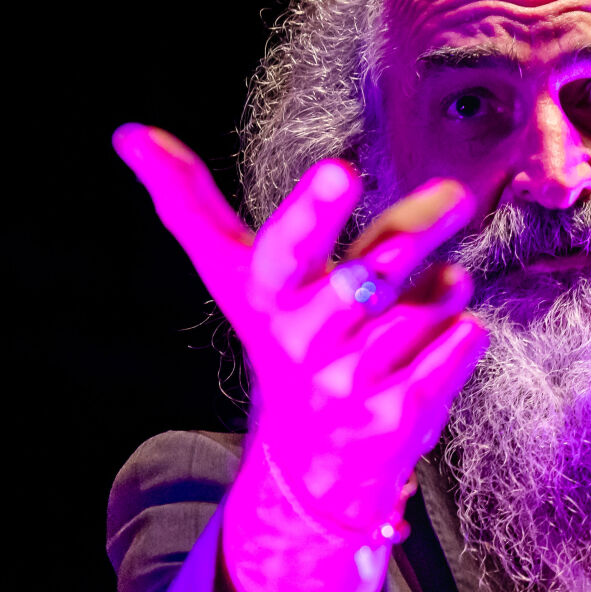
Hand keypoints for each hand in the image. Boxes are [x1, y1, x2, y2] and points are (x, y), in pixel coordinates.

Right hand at [114, 125, 487, 591]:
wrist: (314, 458)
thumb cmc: (286, 336)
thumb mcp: (237, 275)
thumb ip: (194, 203)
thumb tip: (127, 133)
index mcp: (268, 295)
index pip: (285, 249)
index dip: (312, 212)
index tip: (341, 168)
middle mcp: (306, 340)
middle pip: (368, 271)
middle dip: (413, 234)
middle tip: (454, 196)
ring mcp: (353, 382)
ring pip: (425, 305)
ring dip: (443, 286)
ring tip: (442, 282)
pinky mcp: (399, 415)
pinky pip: (454, 348)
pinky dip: (463, 332)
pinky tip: (454, 330)